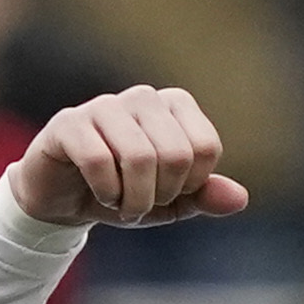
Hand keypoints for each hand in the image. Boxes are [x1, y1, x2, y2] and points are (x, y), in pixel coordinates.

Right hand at [8, 88, 249, 230]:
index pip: (206, 148)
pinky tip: (101, 195)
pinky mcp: (68, 123)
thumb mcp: (169, 203)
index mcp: (173, 107)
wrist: (64, 200)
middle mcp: (143, 98)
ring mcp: (104, 106)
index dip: (191, 185)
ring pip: (139, 157)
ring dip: (133, 199)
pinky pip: (99, 161)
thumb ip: (204, 197)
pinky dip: (106, 192)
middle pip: (175, 155)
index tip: (169, 193)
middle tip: (142, 203)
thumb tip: (239, 198)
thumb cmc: (122, 193)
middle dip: (161, 195)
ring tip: (122, 204)